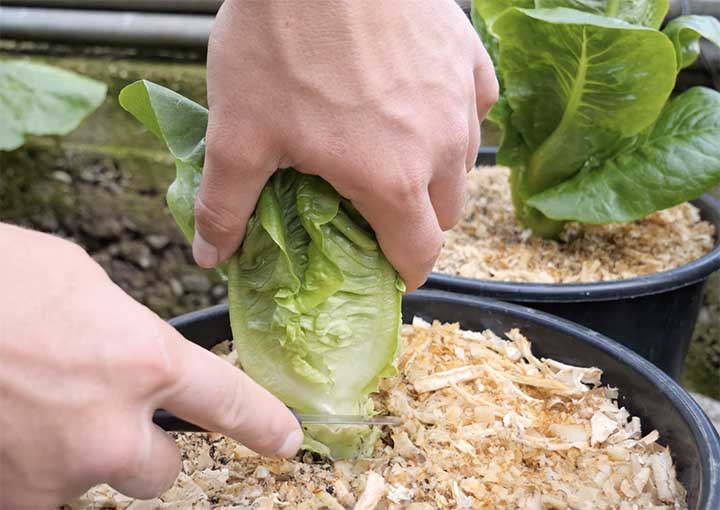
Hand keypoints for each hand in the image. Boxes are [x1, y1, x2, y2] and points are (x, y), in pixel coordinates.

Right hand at [0, 225, 302, 509]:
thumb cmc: (1, 278)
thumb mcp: (83, 285)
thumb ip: (124, 331)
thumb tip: (134, 353)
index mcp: (143, 360)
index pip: (228, 403)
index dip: (263, 424)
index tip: (286, 440)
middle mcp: (109, 427)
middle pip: (160, 471)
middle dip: (143, 452)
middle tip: (104, 419)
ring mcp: (54, 471)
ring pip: (94, 487)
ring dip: (80, 462)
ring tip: (40, 416)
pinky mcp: (8, 494)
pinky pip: (37, 497)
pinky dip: (30, 470)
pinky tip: (13, 430)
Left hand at [195, 0, 497, 290]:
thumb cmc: (283, 40)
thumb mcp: (238, 132)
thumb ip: (226, 206)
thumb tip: (212, 255)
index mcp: (392, 179)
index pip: (419, 255)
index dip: (402, 272)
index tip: (385, 269)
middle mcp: (441, 146)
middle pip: (445, 214)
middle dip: (414, 223)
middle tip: (372, 206)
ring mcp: (460, 99)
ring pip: (460, 164)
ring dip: (432, 173)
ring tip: (389, 152)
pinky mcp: (467, 57)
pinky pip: (472, 107)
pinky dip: (449, 119)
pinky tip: (415, 103)